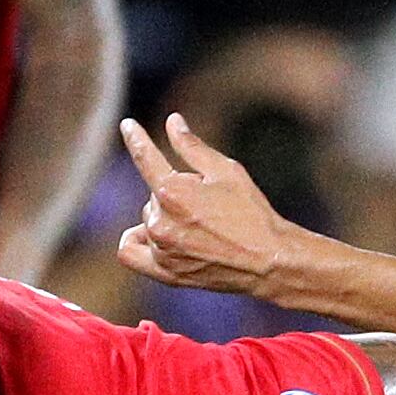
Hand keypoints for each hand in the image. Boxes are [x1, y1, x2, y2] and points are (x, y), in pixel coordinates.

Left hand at [116, 112, 298, 297]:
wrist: (267, 260)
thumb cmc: (251, 212)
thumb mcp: (226, 170)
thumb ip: (192, 146)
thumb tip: (172, 122)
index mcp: (173, 193)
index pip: (145, 158)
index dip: (135, 138)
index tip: (127, 125)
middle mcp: (161, 223)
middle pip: (154, 195)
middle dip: (174, 193)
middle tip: (207, 204)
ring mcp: (161, 250)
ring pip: (147, 221)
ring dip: (164, 217)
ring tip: (198, 226)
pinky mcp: (165, 272)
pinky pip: (130, 253)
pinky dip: (137, 240)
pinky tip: (152, 236)